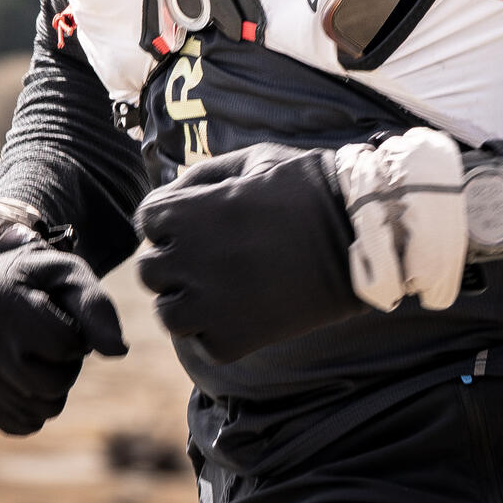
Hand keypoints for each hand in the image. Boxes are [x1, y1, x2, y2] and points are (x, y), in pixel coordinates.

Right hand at [0, 238, 127, 433]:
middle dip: (68, 367)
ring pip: (41, 411)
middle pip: (54, 385)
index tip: (63, 319)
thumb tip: (119, 351)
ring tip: (39, 356)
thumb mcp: (67, 275)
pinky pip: (22, 424)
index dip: (78, 336)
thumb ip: (97, 306)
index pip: (67, 345)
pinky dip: (35, 406)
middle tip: (54, 342)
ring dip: (54, 388)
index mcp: (4, 303)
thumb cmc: (34, 282)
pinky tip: (23, 374)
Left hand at [135, 144, 363, 361]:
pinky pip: (200, 342)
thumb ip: (203, 175)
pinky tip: (241, 309)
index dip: (168, 218)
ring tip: (219, 289)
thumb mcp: (253, 160)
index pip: (146, 219)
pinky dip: (214, 331)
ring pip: (167, 313)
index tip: (195, 221)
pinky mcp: (232, 340)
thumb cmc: (305, 187)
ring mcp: (210, 305)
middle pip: (149, 269)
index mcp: (191, 212)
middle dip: (173, 260)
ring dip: (185, 300)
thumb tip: (170, 194)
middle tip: (209, 256)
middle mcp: (190, 260)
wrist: (357, 234)